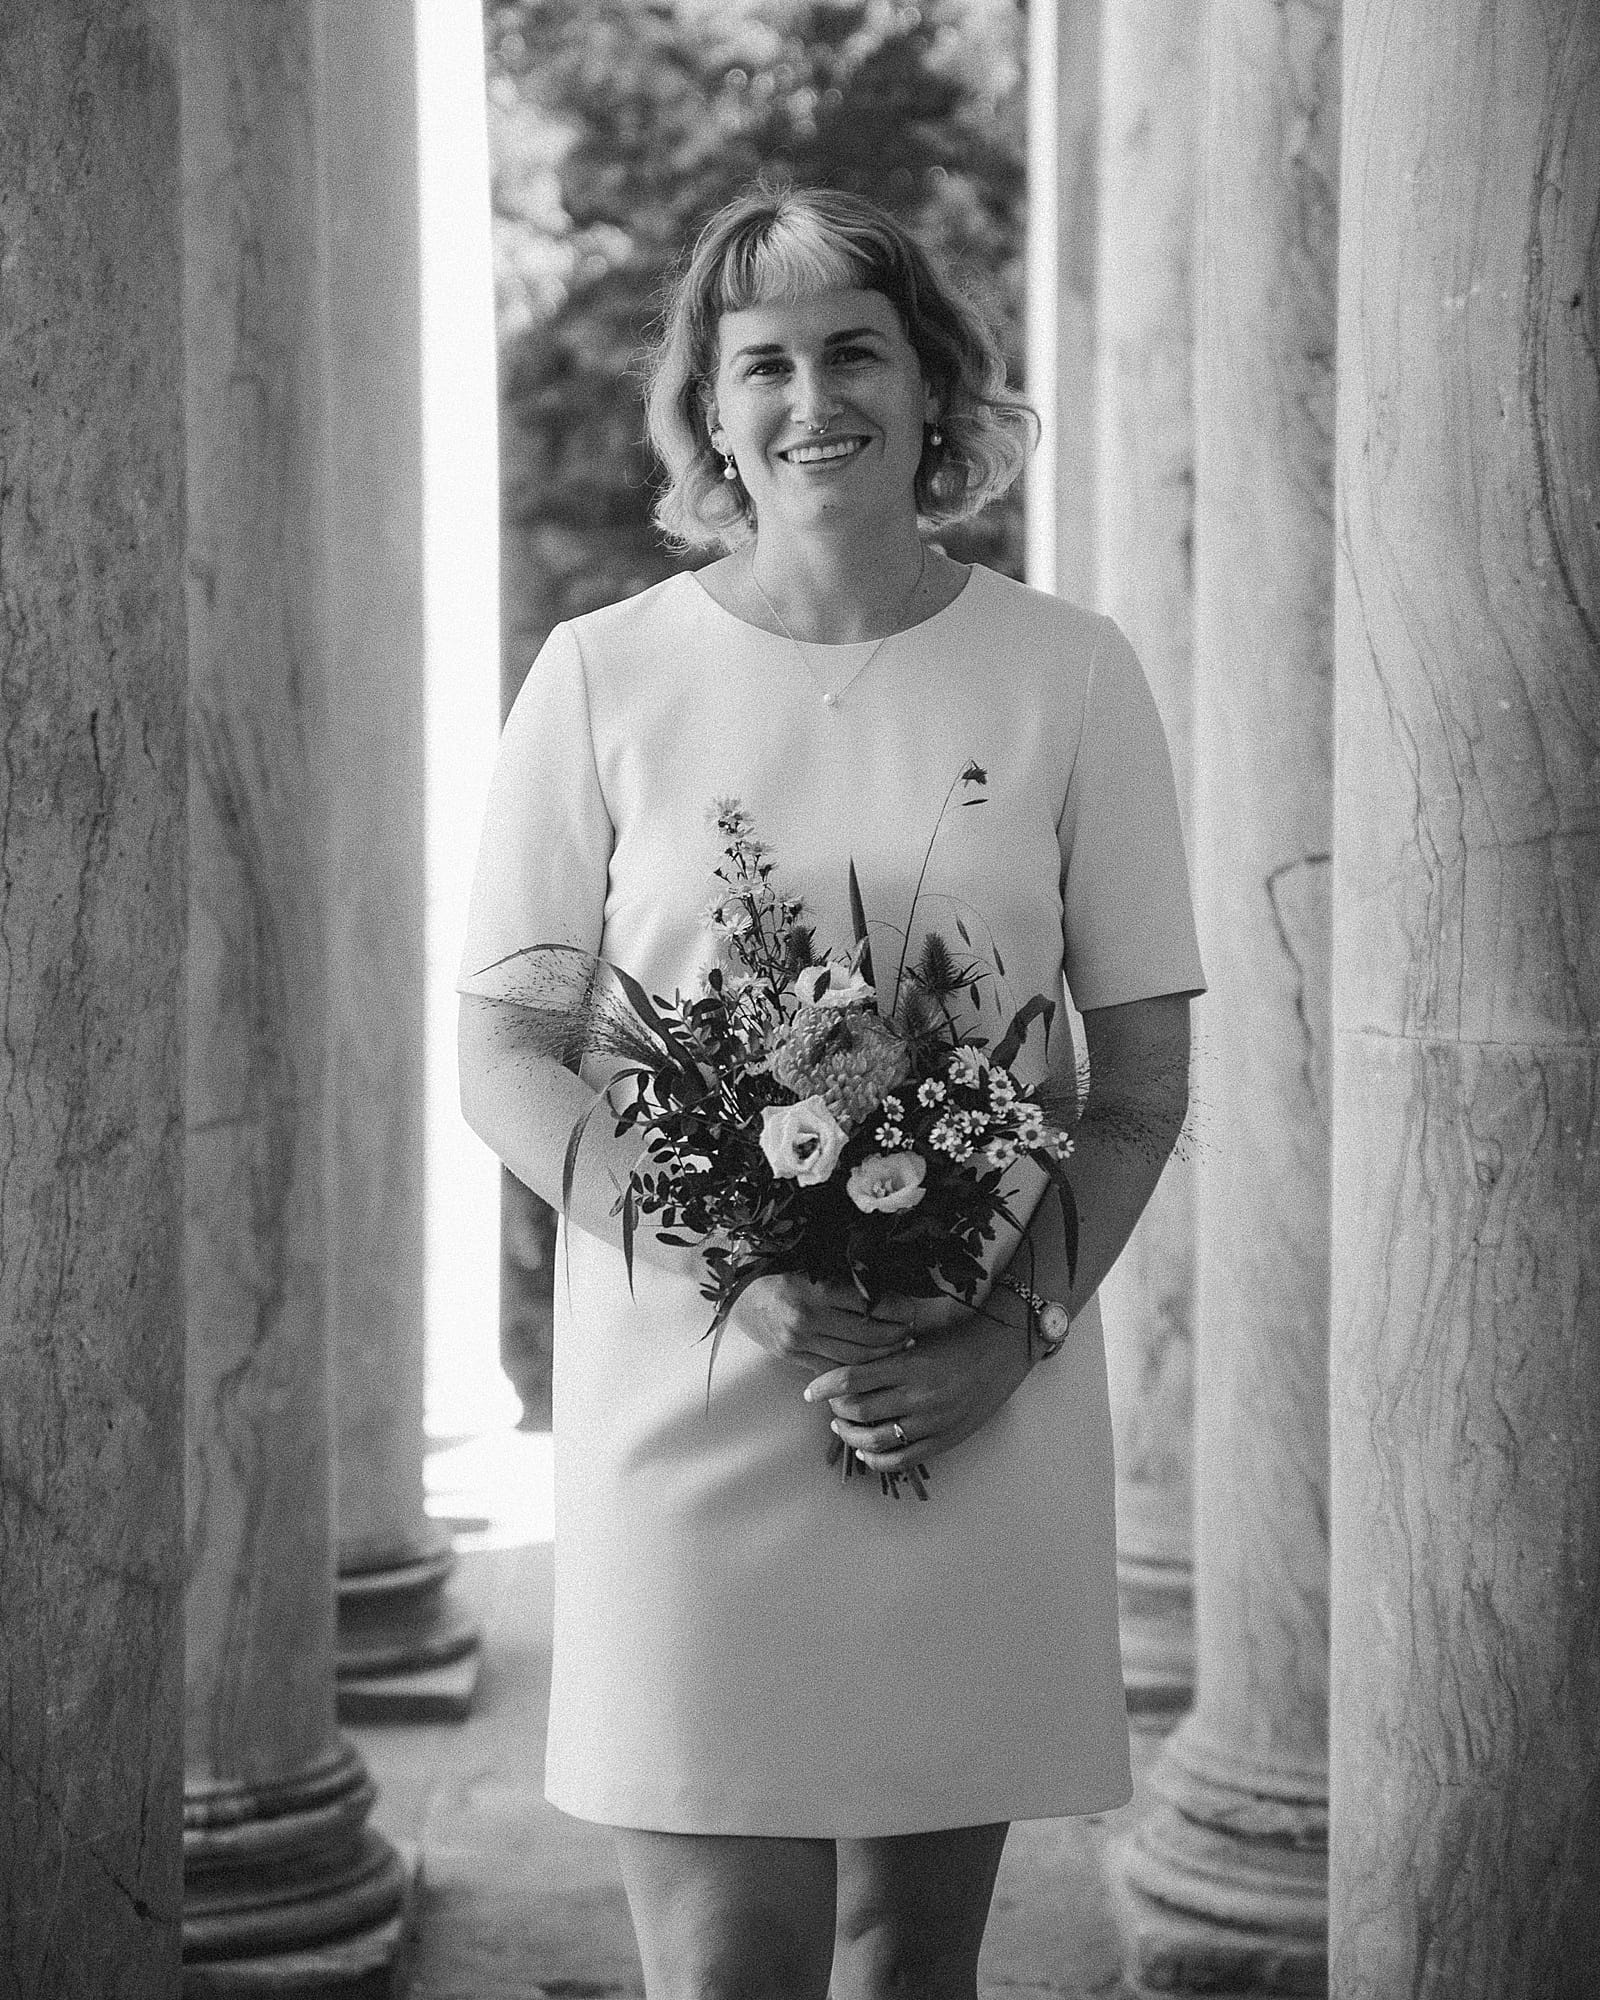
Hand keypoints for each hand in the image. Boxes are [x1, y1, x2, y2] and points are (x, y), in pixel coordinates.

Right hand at [732, 1271, 914, 1376]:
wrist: (736, 1293)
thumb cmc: (778, 1271)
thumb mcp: (812, 1265)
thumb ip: (846, 1279)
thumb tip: (889, 1290)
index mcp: (815, 1289)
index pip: (871, 1304)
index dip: (898, 1309)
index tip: (910, 1307)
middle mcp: (808, 1319)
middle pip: (869, 1335)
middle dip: (898, 1333)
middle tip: (911, 1327)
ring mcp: (800, 1343)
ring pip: (856, 1357)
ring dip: (884, 1353)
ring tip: (899, 1343)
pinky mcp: (794, 1358)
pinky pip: (835, 1367)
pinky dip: (859, 1366)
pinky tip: (873, 1359)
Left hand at [803, 1304, 1033, 1472]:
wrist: (1002, 1352)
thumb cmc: (957, 1340)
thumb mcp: (919, 1340)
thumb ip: (887, 1357)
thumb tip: (848, 1372)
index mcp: (909, 1365)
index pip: (852, 1379)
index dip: (824, 1387)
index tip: (810, 1391)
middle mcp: (918, 1396)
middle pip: (859, 1412)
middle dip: (836, 1411)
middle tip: (830, 1406)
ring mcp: (932, 1422)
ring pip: (876, 1441)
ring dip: (851, 1437)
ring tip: (843, 1428)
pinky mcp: (944, 1440)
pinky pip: (902, 1460)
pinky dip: (877, 1460)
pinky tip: (866, 1453)